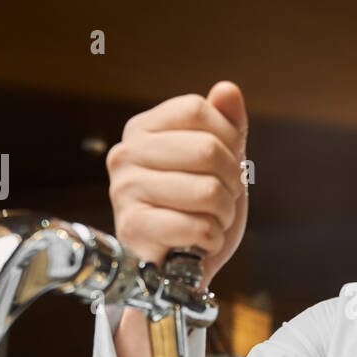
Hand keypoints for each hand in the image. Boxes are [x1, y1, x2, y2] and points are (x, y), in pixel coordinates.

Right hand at [106, 82, 248, 290]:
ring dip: (223, 214)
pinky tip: (198, 242)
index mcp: (143, 129)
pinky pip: (198, 227)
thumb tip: (227, 89)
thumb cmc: (197, 210)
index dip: (229, 138)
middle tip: (223, 199)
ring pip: (208, 191)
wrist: (180, 268)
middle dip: (231, 181)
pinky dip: (211, 239)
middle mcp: (125, 154)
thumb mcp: (221, 163)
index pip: (198, 109)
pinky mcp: (132, 227)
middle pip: (207, 148)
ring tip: (209, 221)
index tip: (229, 163)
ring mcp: (124, 190)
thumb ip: (227, 125)